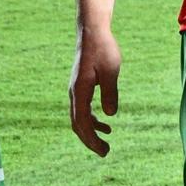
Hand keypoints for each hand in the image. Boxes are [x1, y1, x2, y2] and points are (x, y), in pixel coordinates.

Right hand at [69, 20, 122, 155]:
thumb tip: (110, 115)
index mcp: (80, 91)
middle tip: (105, 153)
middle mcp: (74, 93)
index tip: (103, 150)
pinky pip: (83, 109)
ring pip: (79, 118)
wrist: (92, 33)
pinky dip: (92, 119)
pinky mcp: (81, 86)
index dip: (91, 139)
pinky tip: (105, 124)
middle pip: (78, 124)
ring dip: (91, 132)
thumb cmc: (103, 49)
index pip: (82, 123)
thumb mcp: (111, 71)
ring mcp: (76, 90)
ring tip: (106, 143)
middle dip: (90, 140)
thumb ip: (110, 93)